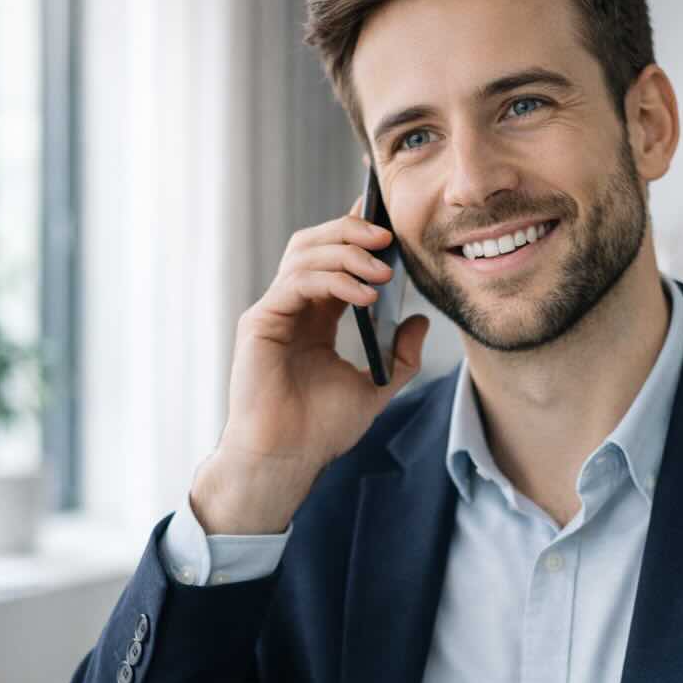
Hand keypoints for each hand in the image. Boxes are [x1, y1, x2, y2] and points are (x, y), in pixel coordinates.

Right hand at [191, 195, 428, 533]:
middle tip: (389, 236)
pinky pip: (297, 282)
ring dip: (347, 254)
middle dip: (352, 232)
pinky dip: (333, 280)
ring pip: (305, 253)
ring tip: (383, 271)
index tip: (389, 222)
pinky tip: (365, 297)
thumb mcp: (375, 388)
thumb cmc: (320, 431)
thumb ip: (401, 356)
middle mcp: (292, 308)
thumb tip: (421, 320)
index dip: (357, 234)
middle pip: (316, 243)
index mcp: (315, 318)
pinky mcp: (260, 322)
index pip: (335, 259)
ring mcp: (274, 312)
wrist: (287, 460)